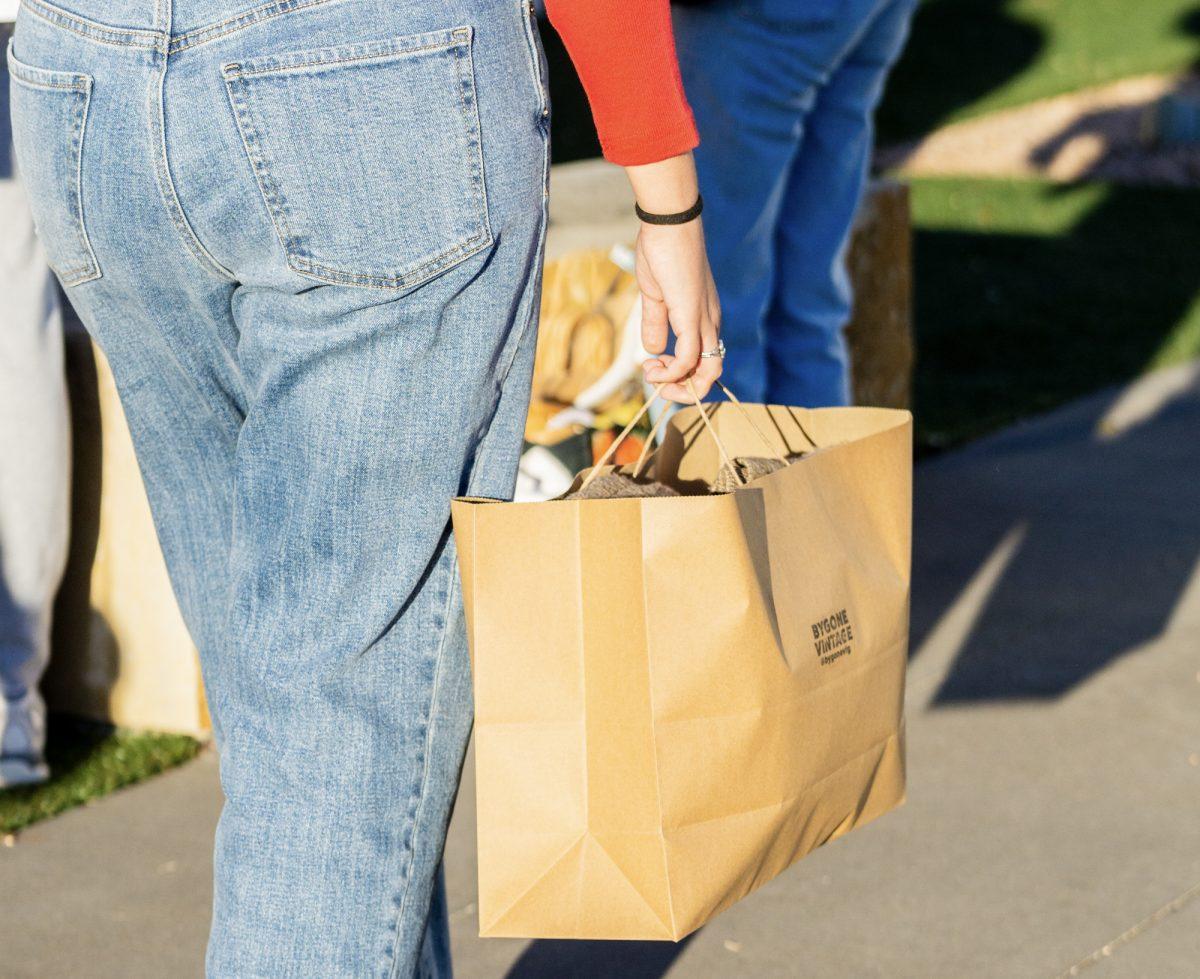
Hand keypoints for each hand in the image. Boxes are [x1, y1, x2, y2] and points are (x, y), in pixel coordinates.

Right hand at [624, 154, 722, 403]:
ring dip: (678, 385)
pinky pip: (690, 358)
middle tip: (655, 382)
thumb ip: (656, 324)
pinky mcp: (692, 316)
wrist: (669, 224)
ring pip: (708, 372)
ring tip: (652, 374)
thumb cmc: (662, 252)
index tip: (652, 365)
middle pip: (712, 374)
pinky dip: (672, 371)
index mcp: (703, 317)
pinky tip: (653, 365)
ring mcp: (704, 321)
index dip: (680, 374)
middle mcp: (710, 322)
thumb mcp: (656, 296)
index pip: (705, 360)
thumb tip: (654, 351)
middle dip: (683, 390)